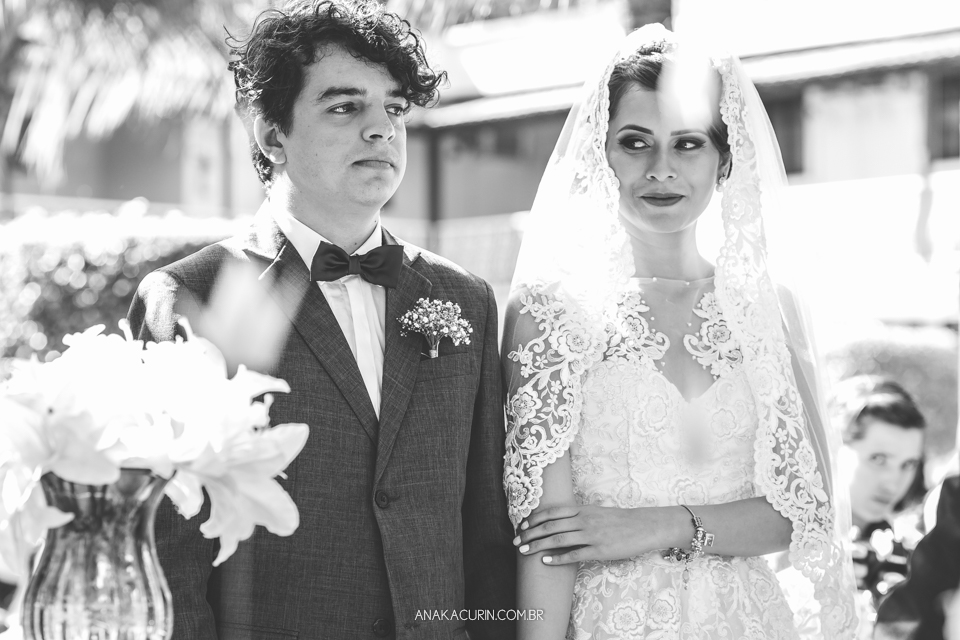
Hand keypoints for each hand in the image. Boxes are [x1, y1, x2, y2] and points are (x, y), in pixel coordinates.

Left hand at [514, 504, 661, 565]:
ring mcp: (591, 535)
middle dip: (530, 534)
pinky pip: (574, 554)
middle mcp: (583, 520)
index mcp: (582, 510)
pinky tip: (546, 561)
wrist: (642, 526)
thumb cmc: (619, 520)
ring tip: (525, 552)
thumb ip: (579, 515)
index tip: (522, 526)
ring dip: (539, 545)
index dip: (534, 519)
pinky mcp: (599, 550)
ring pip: (558, 539)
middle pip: (550, 526)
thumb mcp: (596, 511)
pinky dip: (558, 558)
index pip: (552, 512)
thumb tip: (561, 520)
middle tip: (516, 542)